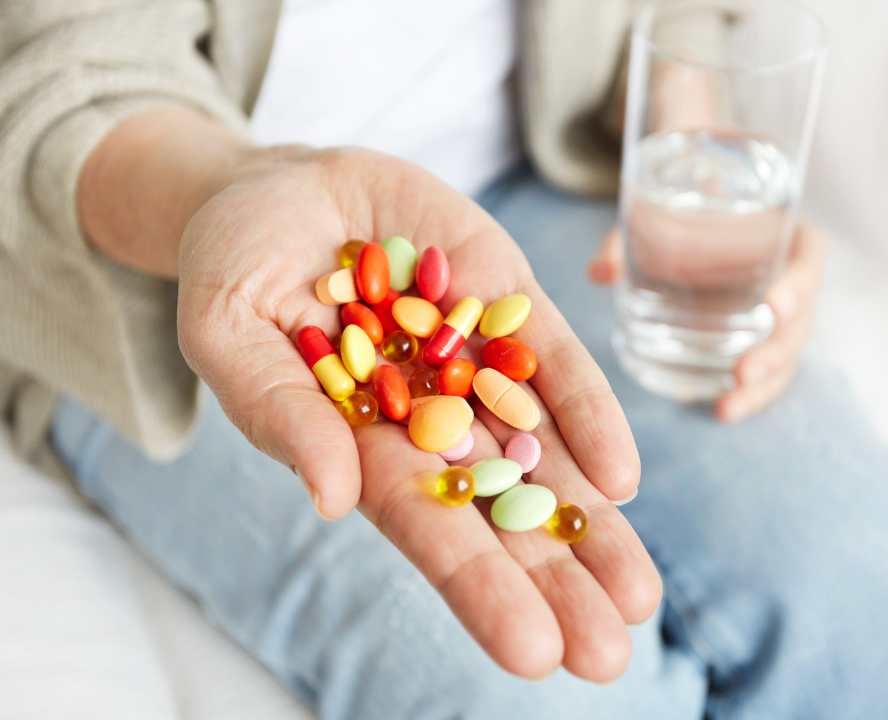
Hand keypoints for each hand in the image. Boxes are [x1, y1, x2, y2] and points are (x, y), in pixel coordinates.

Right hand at [177, 146, 660, 681]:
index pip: (424, 524)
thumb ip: (278, 411)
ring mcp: (475, 358)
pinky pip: (553, 359)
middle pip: (498, 506)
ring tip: (636, 595)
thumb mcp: (229, 332)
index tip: (532, 650)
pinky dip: (587, 412)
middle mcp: (430, 416)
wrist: (281, 191)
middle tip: (607, 655)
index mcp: (362, 443)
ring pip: (542, 450)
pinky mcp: (505, 296)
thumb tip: (332, 498)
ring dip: (588, 520)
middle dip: (552, 576)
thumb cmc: (235, 271)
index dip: (476, 584)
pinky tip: (619, 476)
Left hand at [589, 223, 825, 420]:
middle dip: (775, 351)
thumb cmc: (679, 216)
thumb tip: (598, 274)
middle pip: (800, 320)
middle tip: (742, 371)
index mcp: (783, 236)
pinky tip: (722, 411)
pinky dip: (749, 396)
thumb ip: (626, 240)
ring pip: (786, 355)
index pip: (808, 259)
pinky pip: (768, 374)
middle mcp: (789, 279)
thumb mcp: (650, 218)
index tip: (773, 305)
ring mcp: (780, 317)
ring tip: (727, 405)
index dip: (798, 284)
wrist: (688, 228)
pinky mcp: (761, 342)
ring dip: (763, 384)